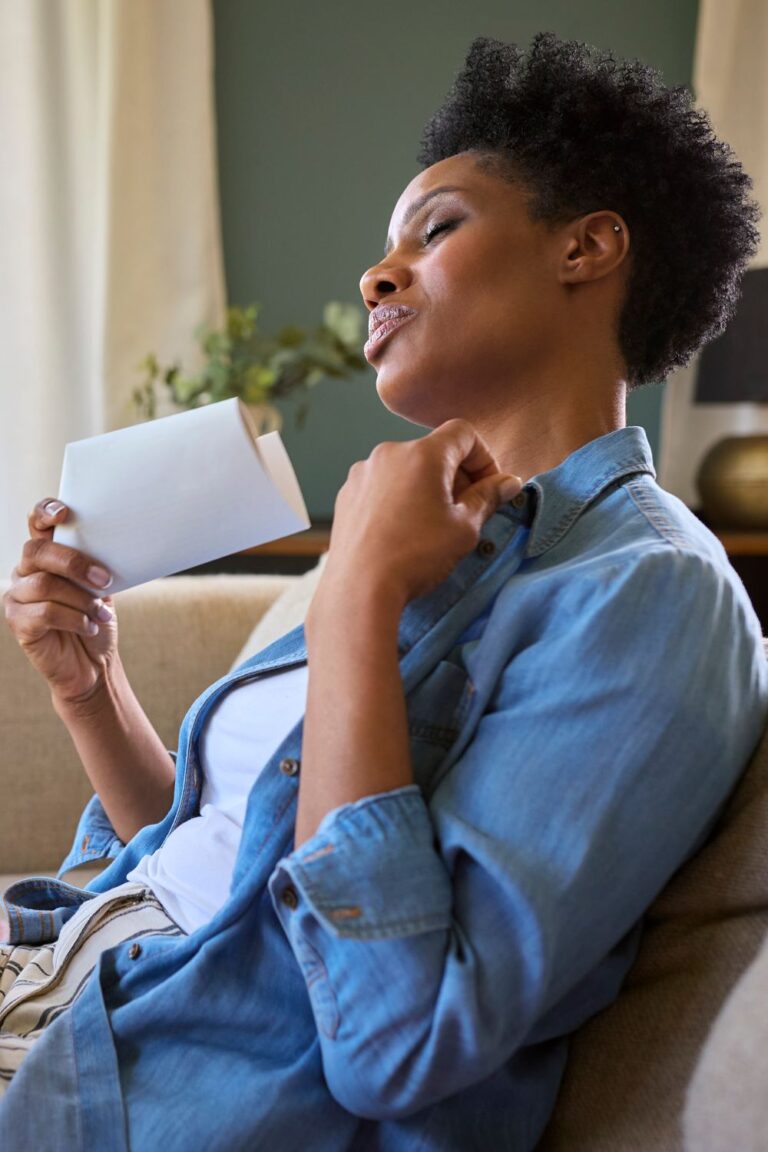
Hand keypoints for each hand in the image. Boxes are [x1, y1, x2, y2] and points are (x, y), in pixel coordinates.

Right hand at [2, 499, 118, 708]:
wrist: (93, 664)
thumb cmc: (95, 619)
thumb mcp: (101, 587)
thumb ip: (96, 563)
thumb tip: (114, 543)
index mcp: (46, 556)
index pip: (36, 524)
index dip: (44, 512)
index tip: (64, 513)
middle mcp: (25, 571)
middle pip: (38, 551)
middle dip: (74, 563)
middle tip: (104, 580)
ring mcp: (17, 597)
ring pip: (45, 585)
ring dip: (81, 599)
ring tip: (101, 613)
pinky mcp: (18, 623)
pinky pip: (44, 613)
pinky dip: (74, 619)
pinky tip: (89, 626)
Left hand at [311, 419, 521, 616]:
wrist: (359, 588)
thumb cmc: (416, 557)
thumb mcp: (464, 528)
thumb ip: (488, 497)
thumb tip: (508, 483)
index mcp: (422, 454)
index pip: (463, 433)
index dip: (483, 457)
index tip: (488, 488)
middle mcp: (388, 453)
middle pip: (433, 451)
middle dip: (455, 476)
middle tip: (465, 513)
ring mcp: (362, 474)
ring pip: (405, 470)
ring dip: (425, 489)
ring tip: (430, 527)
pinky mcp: (346, 495)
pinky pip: (382, 486)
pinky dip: (398, 500)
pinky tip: (402, 532)